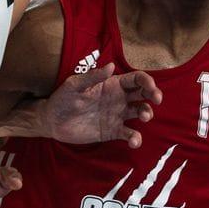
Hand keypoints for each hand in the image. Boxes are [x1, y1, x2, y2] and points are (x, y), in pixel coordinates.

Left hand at [43, 63, 160, 146]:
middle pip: (143, 94)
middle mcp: (118, 98)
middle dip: (153, 94)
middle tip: (156, 100)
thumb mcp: (74, 84)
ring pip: (140, 112)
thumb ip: (92, 77)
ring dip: (146, 113)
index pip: (135, 79)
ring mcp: (117, 115)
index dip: (146, 80)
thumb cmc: (62, 98)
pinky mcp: (112, 131)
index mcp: (112, 84)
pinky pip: (129, 134)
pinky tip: (134, 141)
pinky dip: (135, 138)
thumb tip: (111, 66)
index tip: (151, 87)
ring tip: (144, 117)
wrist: (52, 122)